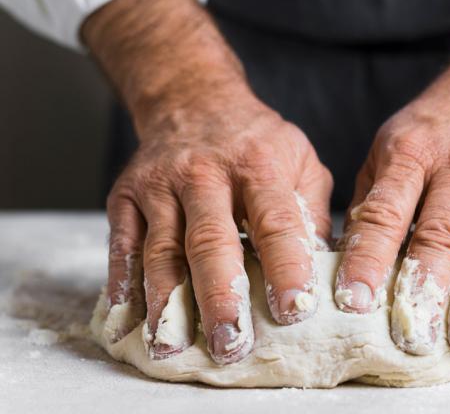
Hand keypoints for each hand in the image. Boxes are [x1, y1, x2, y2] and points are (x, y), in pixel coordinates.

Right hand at [83, 0, 331, 363]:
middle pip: (211, 242)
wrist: (193, 102)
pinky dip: (125, 283)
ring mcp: (161, 184)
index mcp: (259, 166)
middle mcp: (206, 173)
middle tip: (231, 345)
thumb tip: (326, 271)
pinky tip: (131, 318)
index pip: (275, 222)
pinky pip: (123, 244)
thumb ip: (313, 213)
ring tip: (174, 347)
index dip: (286, 267)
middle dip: (220, 298)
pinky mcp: (126, 195)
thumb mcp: (301, 162)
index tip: (294, 311)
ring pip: (161, 250)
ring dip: (167, 304)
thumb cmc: (258, 143)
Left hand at [334, 0, 449, 356]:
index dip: (368, 259)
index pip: (385, 213)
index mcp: (408, 153)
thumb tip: (342, 264)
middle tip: (412, 338)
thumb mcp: (388, 150)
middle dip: (424, 288)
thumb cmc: (432, 132)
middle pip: (439, 233)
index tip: (353, 302)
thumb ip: (371, 203)